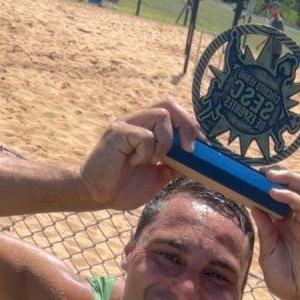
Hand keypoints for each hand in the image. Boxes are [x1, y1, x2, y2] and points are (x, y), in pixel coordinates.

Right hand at [79, 99, 199, 210]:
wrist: (97, 195)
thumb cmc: (124, 186)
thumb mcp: (158, 177)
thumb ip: (174, 166)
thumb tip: (196, 162)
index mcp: (147, 128)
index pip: (174, 112)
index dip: (191, 126)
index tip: (202, 146)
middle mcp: (137, 120)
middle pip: (169, 104)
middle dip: (186, 126)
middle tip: (188, 150)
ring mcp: (127, 124)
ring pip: (161, 116)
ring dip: (166, 142)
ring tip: (152, 160)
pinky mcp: (118, 132)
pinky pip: (145, 135)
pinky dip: (147, 152)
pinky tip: (134, 162)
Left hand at [252, 168, 299, 299]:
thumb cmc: (286, 279)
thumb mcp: (268, 253)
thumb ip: (264, 231)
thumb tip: (253, 206)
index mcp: (281, 224)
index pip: (274, 196)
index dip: (262, 184)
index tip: (245, 175)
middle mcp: (294, 219)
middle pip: (291, 186)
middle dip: (276, 174)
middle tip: (257, 170)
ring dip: (288, 177)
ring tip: (269, 174)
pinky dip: (290, 196)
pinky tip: (275, 193)